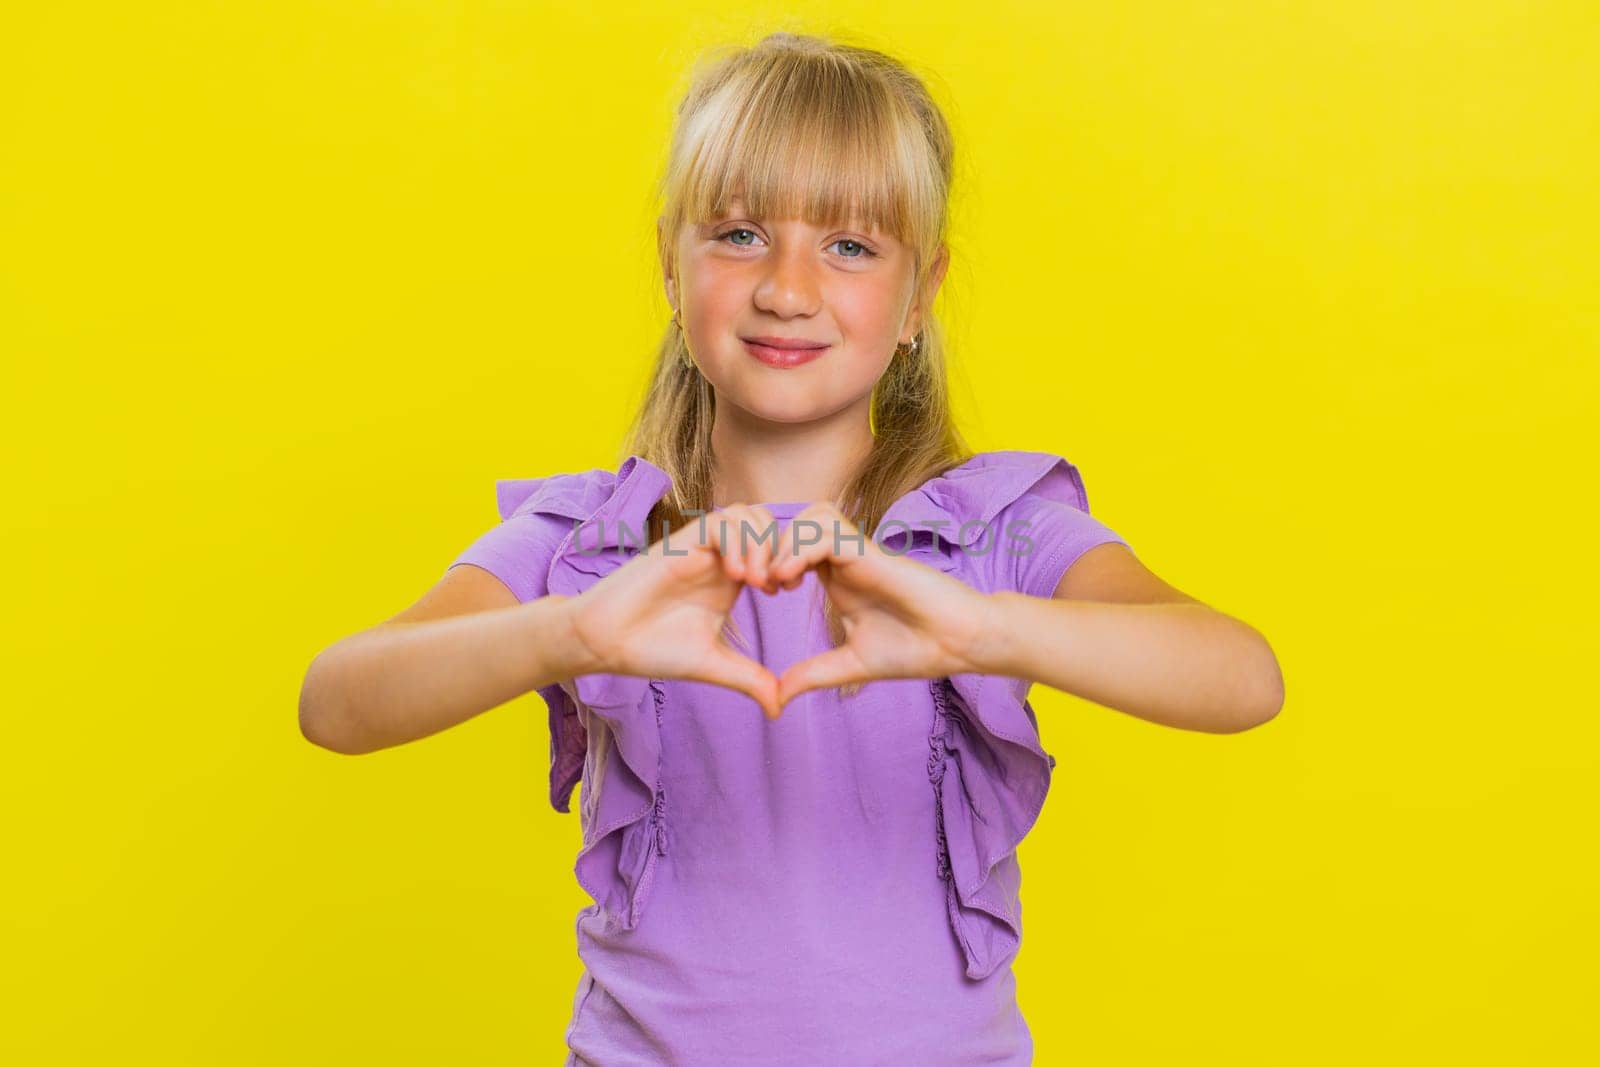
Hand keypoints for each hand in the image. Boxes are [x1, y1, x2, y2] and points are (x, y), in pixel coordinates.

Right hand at [564, 504, 796, 718]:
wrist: (607, 642)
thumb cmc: (654, 649)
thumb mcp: (713, 665)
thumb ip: (749, 679)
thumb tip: (780, 708)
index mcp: (731, 580)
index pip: (775, 547)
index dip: (789, 562)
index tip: (785, 593)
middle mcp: (719, 558)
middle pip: (766, 522)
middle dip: (781, 548)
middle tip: (775, 585)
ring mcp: (699, 548)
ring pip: (746, 514)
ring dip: (760, 543)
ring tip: (755, 582)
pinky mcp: (679, 542)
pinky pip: (719, 522)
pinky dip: (735, 542)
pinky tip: (734, 576)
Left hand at [769, 502, 1000, 714]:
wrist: (959, 644)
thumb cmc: (916, 650)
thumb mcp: (851, 665)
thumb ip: (813, 674)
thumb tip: (777, 697)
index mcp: (837, 577)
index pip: (792, 544)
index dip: (768, 559)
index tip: (757, 592)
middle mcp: (846, 558)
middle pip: (795, 521)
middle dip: (768, 545)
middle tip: (755, 583)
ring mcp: (860, 552)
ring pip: (811, 516)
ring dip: (785, 543)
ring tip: (775, 581)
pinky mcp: (873, 552)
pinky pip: (827, 531)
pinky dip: (801, 547)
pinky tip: (791, 580)